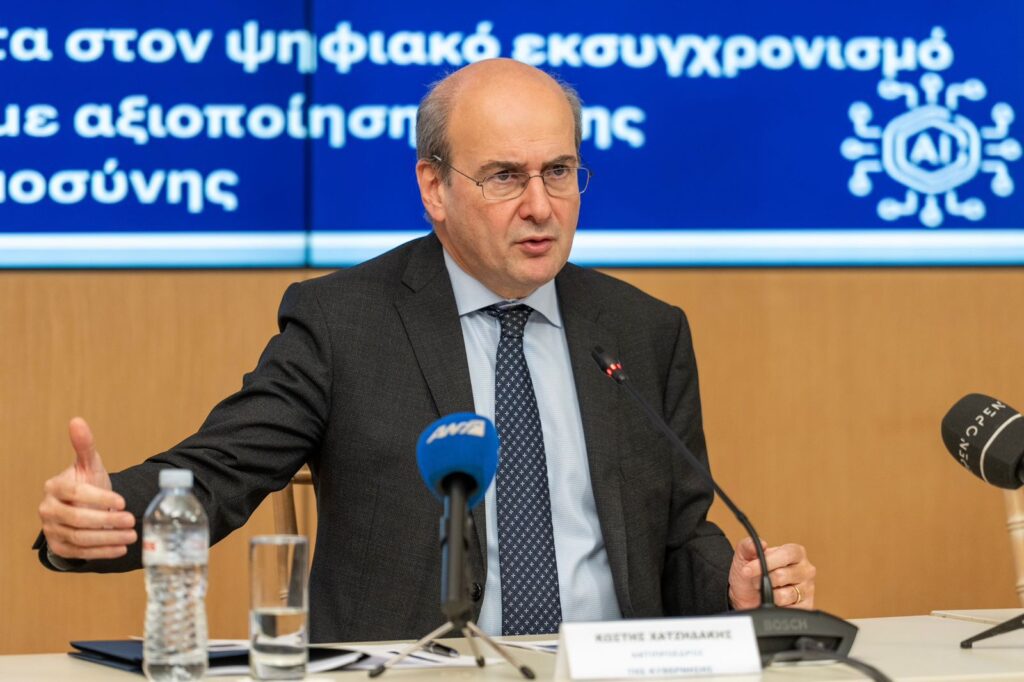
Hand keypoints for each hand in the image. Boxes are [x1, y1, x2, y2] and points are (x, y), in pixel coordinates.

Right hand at [38, 418, 136, 559]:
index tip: (122, 501)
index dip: (99, 498)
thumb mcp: (89, 464)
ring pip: (80, 538)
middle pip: (77, 519)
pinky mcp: (59, 547)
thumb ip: (85, 445)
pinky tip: (121, 548)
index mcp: (54, 487)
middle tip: (132, 521)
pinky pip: (80, 553)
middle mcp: (48, 509)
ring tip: (131, 536)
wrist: (82, 507)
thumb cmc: (87, 483)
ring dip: (108, 538)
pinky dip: (103, 552)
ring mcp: (52, 530)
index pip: (75, 493)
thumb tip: (77, 421)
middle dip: (107, 521)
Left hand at [727, 536, 815, 609]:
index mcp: (795, 553)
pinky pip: (789, 610)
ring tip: (765, 591)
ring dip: (768, 595)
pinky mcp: (806, 606)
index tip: (747, 569)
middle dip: (762, 580)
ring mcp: (807, 589)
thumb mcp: (744, 556)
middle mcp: (805, 570)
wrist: (747, 597)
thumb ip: (748, 545)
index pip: (787, 554)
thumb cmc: (750, 574)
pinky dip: (775, 607)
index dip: (767, 562)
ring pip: (785, 595)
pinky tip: (773, 603)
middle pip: (782, 575)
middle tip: (755, 582)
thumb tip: (762, 543)